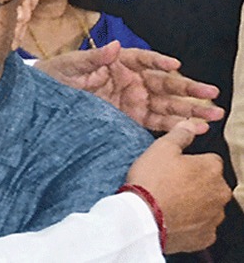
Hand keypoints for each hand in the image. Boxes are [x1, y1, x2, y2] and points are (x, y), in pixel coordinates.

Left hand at [34, 41, 223, 130]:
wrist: (43, 100)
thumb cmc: (57, 75)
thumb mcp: (72, 64)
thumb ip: (94, 57)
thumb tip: (115, 45)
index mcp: (120, 62)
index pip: (145, 59)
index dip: (160, 62)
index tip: (174, 66)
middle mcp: (132, 80)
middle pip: (164, 83)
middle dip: (188, 89)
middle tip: (211, 93)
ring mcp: (134, 100)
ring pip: (167, 104)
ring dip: (190, 110)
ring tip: (213, 116)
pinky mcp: (131, 118)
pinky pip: (156, 122)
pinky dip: (174, 126)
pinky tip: (193, 129)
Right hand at [126, 119, 230, 252]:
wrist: (143, 218)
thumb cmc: (152, 182)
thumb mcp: (161, 148)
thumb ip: (180, 134)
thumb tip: (190, 125)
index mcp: (212, 169)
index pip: (210, 160)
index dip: (191, 162)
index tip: (177, 166)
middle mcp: (219, 193)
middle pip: (211, 184)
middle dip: (196, 183)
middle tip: (171, 183)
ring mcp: (214, 217)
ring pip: (207, 205)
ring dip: (194, 203)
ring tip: (169, 200)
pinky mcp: (206, 236)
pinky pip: (201, 226)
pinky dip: (191, 222)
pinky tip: (173, 216)